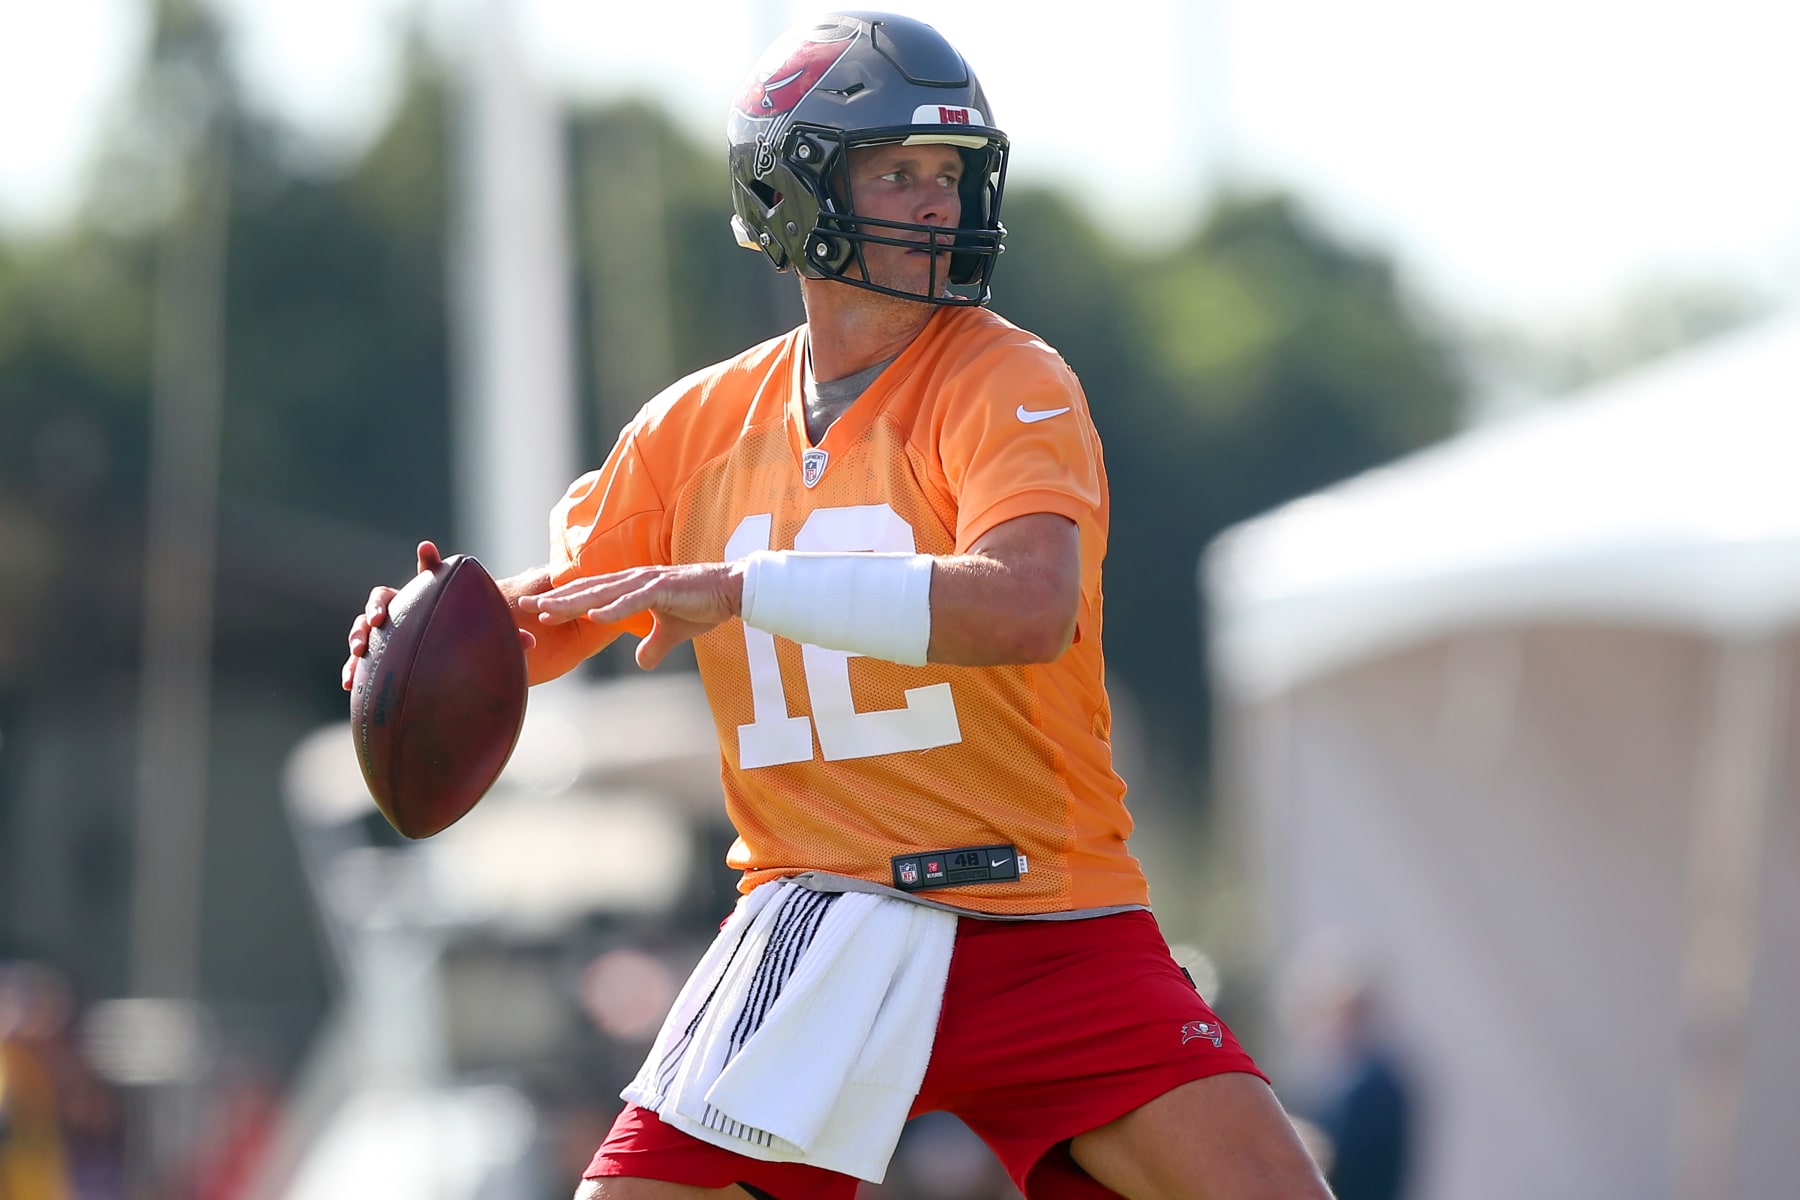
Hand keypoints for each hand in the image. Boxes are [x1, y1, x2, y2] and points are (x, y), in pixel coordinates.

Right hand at [339, 541, 535, 689]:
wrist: (447, 673)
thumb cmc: (467, 648)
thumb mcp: (484, 641)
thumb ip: (504, 636)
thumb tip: (531, 641)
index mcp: (428, 600)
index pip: (425, 576)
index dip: (427, 561)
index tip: (429, 548)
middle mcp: (402, 614)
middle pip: (382, 599)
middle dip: (377, 606)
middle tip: (381, 619)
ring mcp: (386, 637)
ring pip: (364, 628)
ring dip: (358, 635)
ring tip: (359, 649)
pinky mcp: (378, 662)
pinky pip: (360, 663)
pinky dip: (353, 670)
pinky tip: (350, 684)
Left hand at [518, 561, 743, 670]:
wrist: (732, 592)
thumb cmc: (702, 606)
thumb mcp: (672, 633)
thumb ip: (653, 645)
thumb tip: (642, 662)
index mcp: (632, 588)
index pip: (590, 595)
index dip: (563, 604)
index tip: (537, 613)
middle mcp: (633, 581)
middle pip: (586, 591)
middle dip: (555, 601)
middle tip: (524, 608)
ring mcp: (646, 583)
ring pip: (602, 593)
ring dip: (574, 602)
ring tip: (548, 611)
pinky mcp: (663, 589)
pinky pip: (633, 600)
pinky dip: (613, 608)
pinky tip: (593, 615)